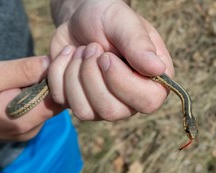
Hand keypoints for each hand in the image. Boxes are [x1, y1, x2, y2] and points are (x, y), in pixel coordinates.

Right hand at [0, 56, 62, 149]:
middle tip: (31, 64)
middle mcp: (28, 131)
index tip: (51, 60)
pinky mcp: (12, 129)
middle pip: (54, 103)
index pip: (62, 99)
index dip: (61, 77)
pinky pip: (30, 110)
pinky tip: (10, 87)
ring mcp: (20, 132)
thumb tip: (51, 63)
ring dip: (36, 88)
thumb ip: (22, 71)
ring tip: (17, 75)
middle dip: (49, 81)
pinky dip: (27, 95)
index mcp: (25, 120)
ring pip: (42, 105)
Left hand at [48, 0, 173, 120]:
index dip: (121, 82)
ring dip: (74, 74)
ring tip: (80, 51)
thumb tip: (157, 69)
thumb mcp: (123, 21)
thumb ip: (139, 44)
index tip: (106, 56)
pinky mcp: (79, 104)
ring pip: (83, 111)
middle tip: (91, 48)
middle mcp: (130, 101)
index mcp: (153, 82)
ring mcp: (103, 108)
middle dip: (91, 75)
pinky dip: (58, 73)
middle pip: (110, 111)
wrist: (80, 19)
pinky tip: (67, 56)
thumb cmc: (107, 18)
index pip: (147, 102)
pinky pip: (62, 101)